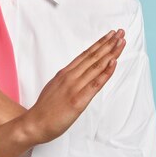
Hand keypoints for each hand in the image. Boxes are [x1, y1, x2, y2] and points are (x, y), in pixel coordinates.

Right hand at [21, 28, 125, 144]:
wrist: (34, 124)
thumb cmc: (44, 109)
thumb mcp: (54, 87)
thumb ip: (66, 79)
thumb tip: (76, 75)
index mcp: (65, 73)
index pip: (86, 54)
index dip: (99, 44)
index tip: (110, 35)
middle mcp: (70, 76)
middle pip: (93, 56)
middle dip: (108, 43)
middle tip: (120, 32)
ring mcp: (74, 87)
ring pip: (96, 66)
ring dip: (111, 53)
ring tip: (121, 42)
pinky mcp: (78, 100)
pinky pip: (95, 84)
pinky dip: (106, 72)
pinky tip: (113, 62)